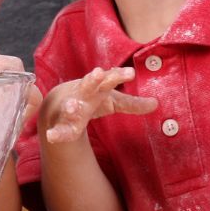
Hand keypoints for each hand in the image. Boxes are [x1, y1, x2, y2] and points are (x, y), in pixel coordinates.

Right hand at [43, 67, 157, 143]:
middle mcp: (82, 93)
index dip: (119, 75)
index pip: (110, 78)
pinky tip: (53, 137)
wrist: (59, 103)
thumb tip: (156, 104)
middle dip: (92, 79)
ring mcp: (69, 107)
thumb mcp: (112, 101)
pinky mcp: (60, 124)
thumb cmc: (91, 99)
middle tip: (98, 74)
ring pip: (70, 106)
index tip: (130, 73)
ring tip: (72, 108)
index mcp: (97, 86)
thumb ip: (132, 104)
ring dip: (71, 106)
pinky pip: (58, 129)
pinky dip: (56, 133)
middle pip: (88, 85)